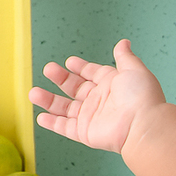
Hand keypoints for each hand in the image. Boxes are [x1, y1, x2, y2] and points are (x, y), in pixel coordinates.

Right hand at [29, 39, 164, 153]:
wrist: (142, 125)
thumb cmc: (141, 97)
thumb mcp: (133, 70)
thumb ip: (125, 56)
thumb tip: (124, 42)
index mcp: (111, 84)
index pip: (92, 73)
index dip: (81, 67)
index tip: (69, 62)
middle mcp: (100, 100)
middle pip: (75, 88)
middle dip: (61, 79)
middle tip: (48, 69)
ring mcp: (91, 117)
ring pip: (65, 108)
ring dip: (49, 101)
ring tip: (33, 93)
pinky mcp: (85, 133)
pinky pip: (65, 128)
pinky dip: (52, 123)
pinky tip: (41, 116)